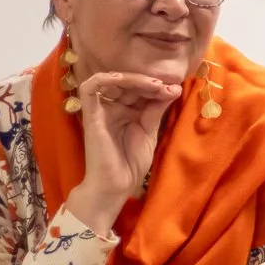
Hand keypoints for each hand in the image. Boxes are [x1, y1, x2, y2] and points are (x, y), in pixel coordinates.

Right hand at [64, 72, 179, 229]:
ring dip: (134, 79)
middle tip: (167, 87)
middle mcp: (112, 107)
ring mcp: (100, 110)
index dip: (156, 86)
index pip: (139, 89)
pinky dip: (105, 79)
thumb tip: (173, 88)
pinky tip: (123, 79)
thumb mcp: (149, 130)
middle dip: (149, 82)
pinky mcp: (90, 115)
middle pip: (127, 83)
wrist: (117, 185)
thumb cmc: (132, 162)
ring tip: (154, 85)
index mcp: (126, 111)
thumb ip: (156, 109)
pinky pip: (89, 89)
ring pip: (112, 81)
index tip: (175, 89)